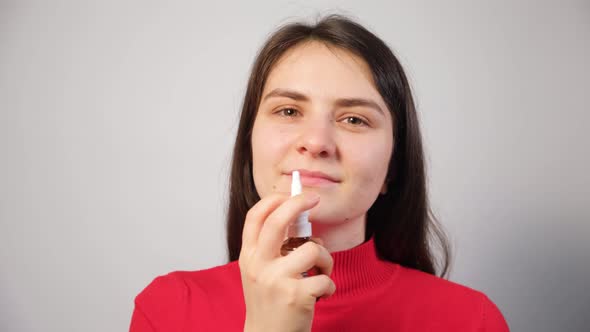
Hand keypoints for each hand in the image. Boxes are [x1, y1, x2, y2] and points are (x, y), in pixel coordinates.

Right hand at [239, 193, 335, 331]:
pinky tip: (321, 294)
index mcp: (248, 256)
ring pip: (313, 249)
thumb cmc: (269, 302)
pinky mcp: (296, 296)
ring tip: (321, 273)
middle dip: (299, 202)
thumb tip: (300, 219)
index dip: (275, 199)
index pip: (255, 216)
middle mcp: (258, 265)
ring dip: (326, 260)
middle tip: (316, 199)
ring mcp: (276, 280)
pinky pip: (325, 278)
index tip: (293, 193)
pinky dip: (329, 286)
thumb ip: (272, 247)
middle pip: (277, 220)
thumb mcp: (260, 271)